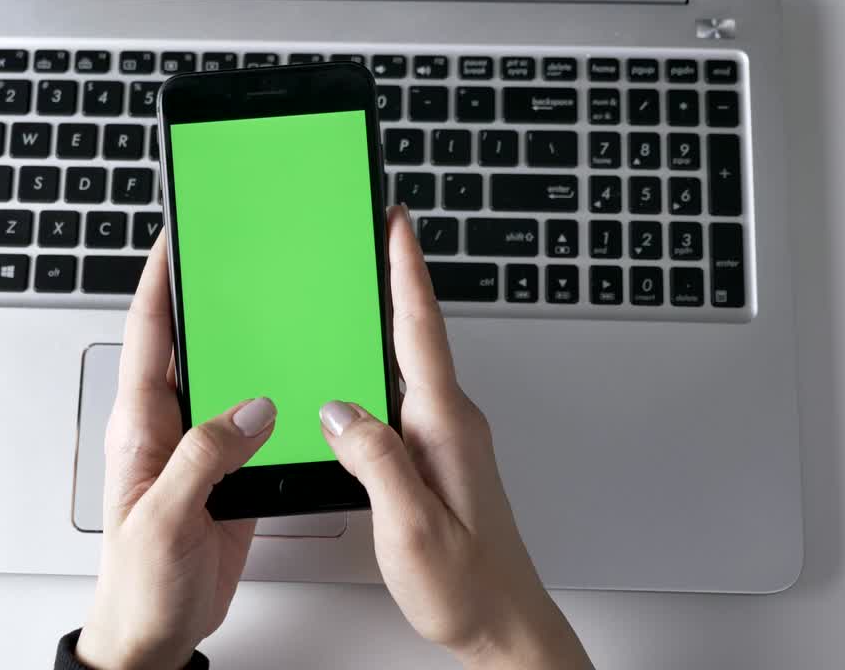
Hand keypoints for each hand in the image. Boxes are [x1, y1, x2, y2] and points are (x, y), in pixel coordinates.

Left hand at [77, 233, 276, 669]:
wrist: (155, 632)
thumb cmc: (140, 585)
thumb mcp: (163, 520)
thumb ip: (204, 458)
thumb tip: (252, 408)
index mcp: (142, 427)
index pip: (148, 335)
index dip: (161, 281)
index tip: (178, 237)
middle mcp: (169, 428)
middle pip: (189, 344)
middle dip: (209, 296)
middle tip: (238, 254)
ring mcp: (200, 448)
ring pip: (226, 379)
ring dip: (248, 344)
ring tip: (276, 303)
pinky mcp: (228, 473)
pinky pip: (253, 422)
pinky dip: (274, 396)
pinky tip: (294, 381)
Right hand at [318, 206, 591, 669]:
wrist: (505, 624)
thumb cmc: (468, 585)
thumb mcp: (410, 526)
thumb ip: (375, 461)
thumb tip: (339, 407)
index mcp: (445, 426)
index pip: (421, 330)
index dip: (407, 269)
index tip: (395, 220)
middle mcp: (451, 422)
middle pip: (413, 335)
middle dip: (390, 279)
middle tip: (365, 234)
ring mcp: (446, 439)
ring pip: (405, 366)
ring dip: (382, 325)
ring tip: (351, 293)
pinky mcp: (437, 457)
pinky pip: (401, 400)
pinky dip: (377, 373)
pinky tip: (354, 379)